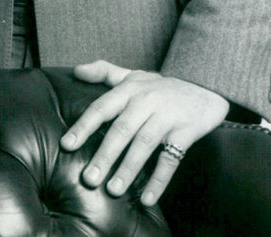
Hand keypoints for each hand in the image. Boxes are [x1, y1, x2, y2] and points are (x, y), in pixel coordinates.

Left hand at [60, 60, 228, 205]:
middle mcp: (145, 102)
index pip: (102, 108)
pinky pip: (171, 159)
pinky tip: (147, 199)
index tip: (67, 145)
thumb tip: (75, 71)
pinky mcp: (185, 133)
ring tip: (113, 190)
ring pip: (144, 144)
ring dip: (128, 169)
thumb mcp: (133, 75)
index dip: (84, 126)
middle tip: (88, 178)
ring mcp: (166, 117)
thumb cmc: (161, 85)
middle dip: (104, 155)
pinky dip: (159, 180)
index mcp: (129, 90)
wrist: (204, 85)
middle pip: (121, 130)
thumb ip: (104, 72)